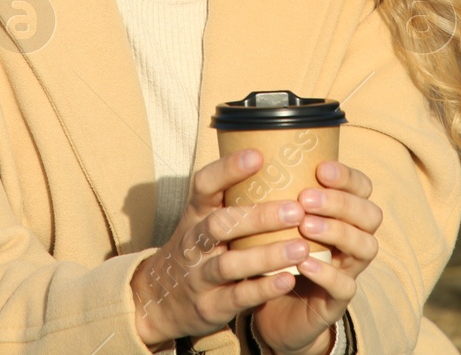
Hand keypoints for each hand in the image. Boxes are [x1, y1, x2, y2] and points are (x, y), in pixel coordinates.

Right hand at [130, 149, 319, 346]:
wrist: (159, 300)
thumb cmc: (196, 249)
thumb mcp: (202, 219)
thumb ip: (232, 198)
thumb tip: (277, 159)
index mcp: (195, 214)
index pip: (204, 185)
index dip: (228, 169)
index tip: (259, 155)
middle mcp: (193, 242)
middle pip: (221, 224)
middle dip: (258, 217)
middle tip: (296, 210)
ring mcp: (199, 275)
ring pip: (230, 264)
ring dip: (267, 255)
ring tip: (301, 248)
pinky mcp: (209, 305)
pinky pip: (237, 296)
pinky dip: (262, 288)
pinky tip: (288, 280)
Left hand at [249, 160, 380, 354]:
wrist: (271, 308)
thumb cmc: (274, 253)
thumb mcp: (275, 219)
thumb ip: (276, 192)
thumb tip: (251, 150)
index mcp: (343, 214)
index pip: (362, 188)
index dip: (347, 177)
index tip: (320, 168)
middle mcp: (353, 239)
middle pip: (370, 215)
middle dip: (341, 203)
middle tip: (306, 199)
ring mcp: (349, 270)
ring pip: (365, 247)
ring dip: (337, 232)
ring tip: (305, 226)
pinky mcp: (336, 301)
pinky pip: (345, 286)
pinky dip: (327, 272)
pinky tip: (305, 262)